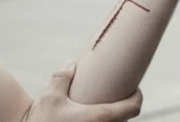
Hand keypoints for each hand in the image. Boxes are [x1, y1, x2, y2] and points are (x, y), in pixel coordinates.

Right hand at [27, 62, 141, 121]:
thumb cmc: (42, 120)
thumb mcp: (51, 96)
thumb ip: (62, 77)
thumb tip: (71, 63)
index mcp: (99, 117)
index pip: (132, 108)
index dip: (137, 97)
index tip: (135, 89)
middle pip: (126, 118)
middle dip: (124, 107)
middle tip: (119, 93)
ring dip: (115, 117)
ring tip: (106, 105)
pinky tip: (96, 118)